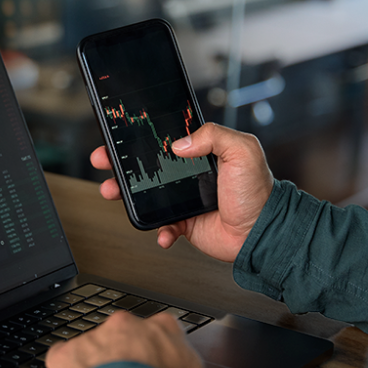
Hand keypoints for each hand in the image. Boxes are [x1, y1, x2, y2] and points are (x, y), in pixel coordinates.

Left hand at [45, 312, 274, 367]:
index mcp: (164, 332)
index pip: (166, 333)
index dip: (165, 356)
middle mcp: (127, 326)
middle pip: (129, 338)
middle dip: (132, 358)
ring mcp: (94, 337)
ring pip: (96, 348)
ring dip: (101, 367)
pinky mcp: (64, 354)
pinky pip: (65, 359)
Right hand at [90, 123, 273, 261]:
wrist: (264, 233)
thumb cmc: (260, 192)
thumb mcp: (243, 151)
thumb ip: (214, 135)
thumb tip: (180, 142)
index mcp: (201, 153)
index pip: (164, 141)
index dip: (140, 138)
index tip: (120, 135)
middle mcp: (189, 175)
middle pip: (146, 166)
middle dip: (120, 163)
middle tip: (103, 160)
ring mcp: (184, 199)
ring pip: (145, 195)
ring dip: (125, 194)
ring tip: (112, 191)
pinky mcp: (185, 223)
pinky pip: (162, 226)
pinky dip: (157, 230)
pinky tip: (161, 231)